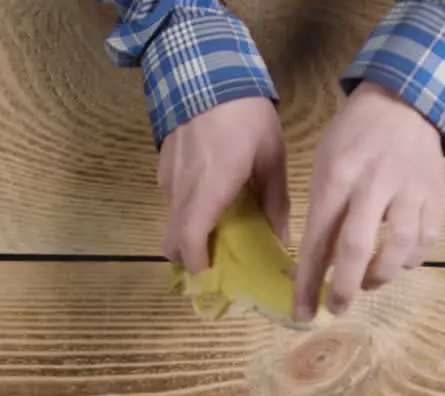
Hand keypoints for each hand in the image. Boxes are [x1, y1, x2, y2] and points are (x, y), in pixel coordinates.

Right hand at [158, 98, 289, 272]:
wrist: (206, 69)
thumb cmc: (245, 114)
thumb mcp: (271, 157)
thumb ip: (275, 202)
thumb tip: (281, 239)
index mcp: (209, 191)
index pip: (189, 242)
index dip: (199, 266)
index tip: (216, 276)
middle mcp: (181, 189)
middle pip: (171, 241)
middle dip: (191, 257)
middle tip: (220, 257)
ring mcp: (168, 176)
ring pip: (172, 220)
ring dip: (190, 231)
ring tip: (221, 222)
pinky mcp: (163, 163)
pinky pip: (172, 198)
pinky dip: (187, 208)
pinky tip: (211, 193)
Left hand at [294, 82, 444, 320]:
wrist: (404, 102)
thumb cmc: (354, 137)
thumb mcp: (325, 163)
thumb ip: (322, 212)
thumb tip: (316, 267)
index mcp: (338, 175)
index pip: (318, 237)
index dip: (309, 280)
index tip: (302, 310)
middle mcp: (374, 183)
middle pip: (357, 248)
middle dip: (344, 288)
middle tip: (336, 306)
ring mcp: (410, 189)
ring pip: (399, 249)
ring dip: (380, 276)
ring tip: (368, 281)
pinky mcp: (437, 195)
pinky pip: (427, 241)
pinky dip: (411, 260)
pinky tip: (398, 260)